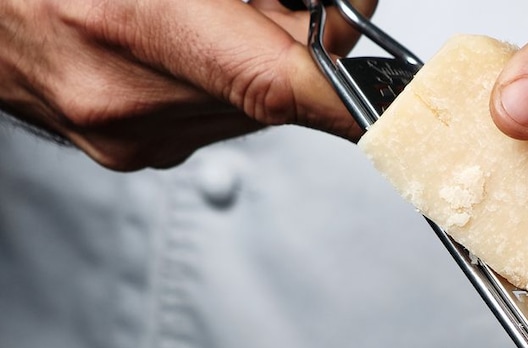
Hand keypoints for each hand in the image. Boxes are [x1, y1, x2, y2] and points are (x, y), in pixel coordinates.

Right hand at [0, 0, 375, 169]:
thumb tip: (343, 7)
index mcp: (128, 23)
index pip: (281, 81)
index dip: (353, 91)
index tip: (400, 98)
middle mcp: (125, 96)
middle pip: (282, 90)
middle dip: (307, 38)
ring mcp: (127, 134)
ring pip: (256, 105)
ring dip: (264, 55)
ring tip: (216, 9)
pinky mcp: (128, 149)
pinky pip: (215, 113)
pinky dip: (224, 74)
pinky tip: (189, 34)